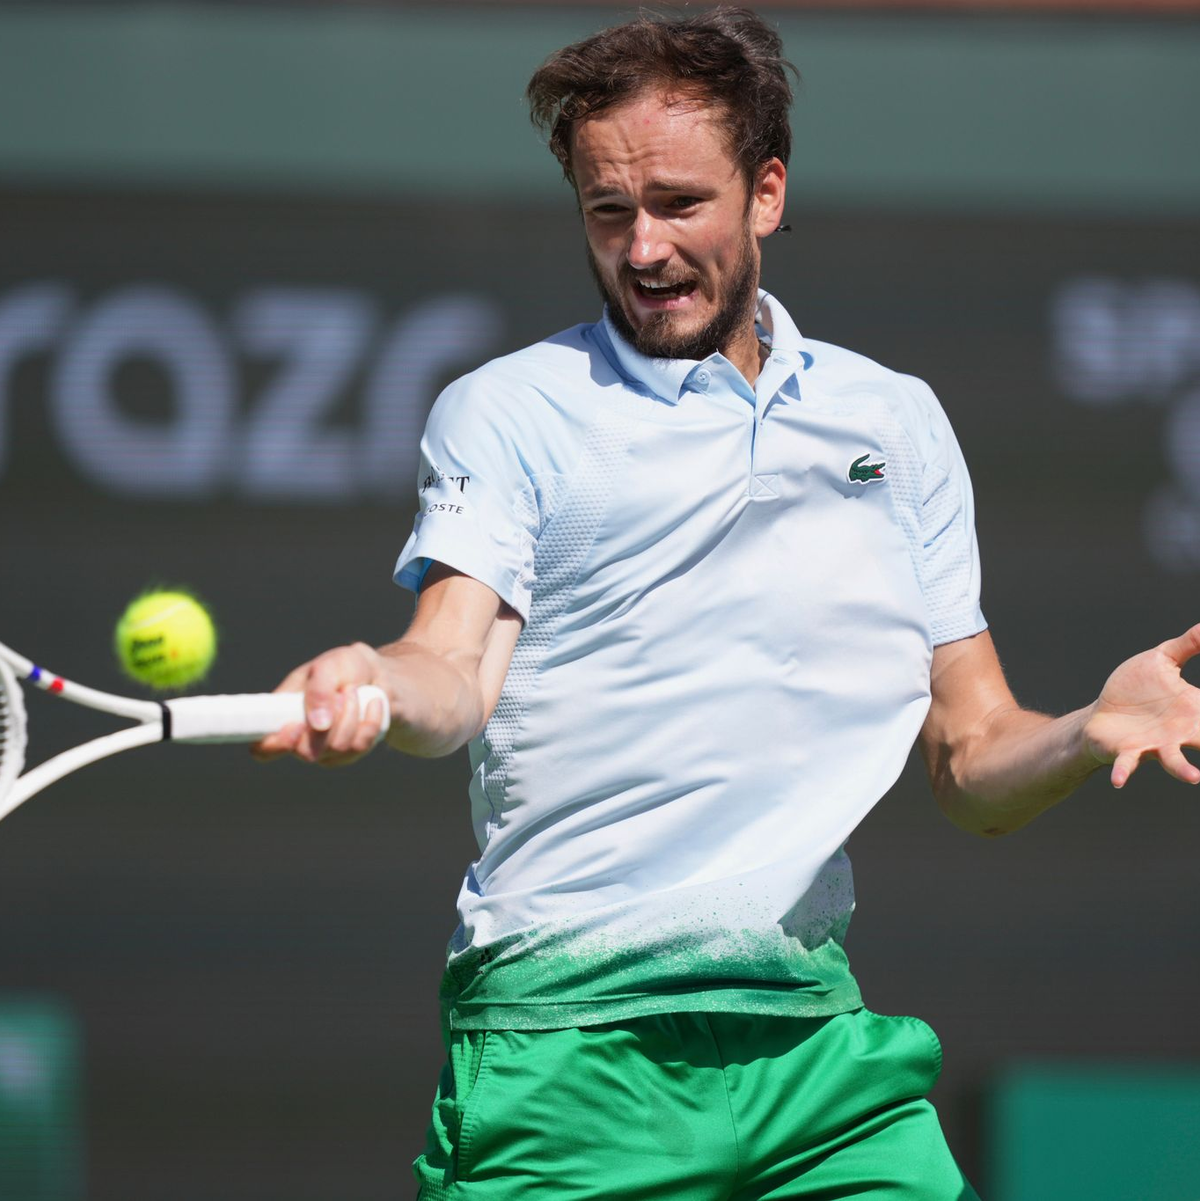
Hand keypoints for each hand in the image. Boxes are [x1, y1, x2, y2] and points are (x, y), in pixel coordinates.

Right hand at [251, 642, 390, 766]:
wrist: (380, 674)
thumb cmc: (347, 667)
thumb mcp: (330, 666)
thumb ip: (318, 691)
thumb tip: (318, 724)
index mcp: (282, 714)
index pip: (263, 747)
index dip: (275, 745)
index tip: (298, 726)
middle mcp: (301, 737)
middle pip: (307, 752)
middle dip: (331, 721)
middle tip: (342, 693)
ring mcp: (325, 749)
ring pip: (337, 749)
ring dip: (352, 716)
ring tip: (355, 692)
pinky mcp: (350, 752)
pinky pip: (360, 747)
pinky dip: (370, 722)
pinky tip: (373, 704)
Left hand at [1083, 625, 1199, 788]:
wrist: (1100, 715)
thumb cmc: (1133, 689)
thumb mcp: (1160, 660)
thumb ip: (1186, 646)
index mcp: (1194, 711)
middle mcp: (1180, 733)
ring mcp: (1154, 745)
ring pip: (1174, 761)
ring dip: (1183, 770)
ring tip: (1194, 777)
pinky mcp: (1128, 751)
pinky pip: (1127, 763)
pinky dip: (1124, 772)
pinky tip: (1118, 781)